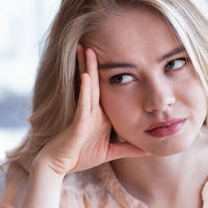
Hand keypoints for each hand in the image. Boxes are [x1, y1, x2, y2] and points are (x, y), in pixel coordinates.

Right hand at [35, 45, 147, 175]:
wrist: (59, 167)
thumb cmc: (80, 156)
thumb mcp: (111, 152)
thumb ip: (128, 149)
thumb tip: (148, 149)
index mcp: (99, 113)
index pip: (106, 89)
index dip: (109, 72)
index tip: (118, 53)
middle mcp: (91, 109)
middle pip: (95, 82)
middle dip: (94, 62)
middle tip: (96, 40)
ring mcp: (83, 114)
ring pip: (87, 87)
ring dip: (88, 68)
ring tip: (88, 49)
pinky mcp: (77, 123)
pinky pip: (82, 104)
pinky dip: (84, 90)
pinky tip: (86, 76)